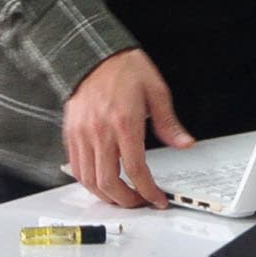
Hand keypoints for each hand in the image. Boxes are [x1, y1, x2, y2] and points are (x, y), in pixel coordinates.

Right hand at [64, 48, 190, 208]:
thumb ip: (169, 123)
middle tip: (139, 202)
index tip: (157, 198)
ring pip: (88, 179)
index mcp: (124, 122)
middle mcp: (100, 131)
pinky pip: (75, 166)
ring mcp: (82, 133)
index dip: (148, 190)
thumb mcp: (156, 91)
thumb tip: (185, 143)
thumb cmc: (125, 69)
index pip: (135, 168)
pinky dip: (88, 181)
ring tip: (122, 197)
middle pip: (108, 181)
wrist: (93, 54)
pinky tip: (101, 183)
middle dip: (126, 200)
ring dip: (105, 195)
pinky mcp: (70, 133)